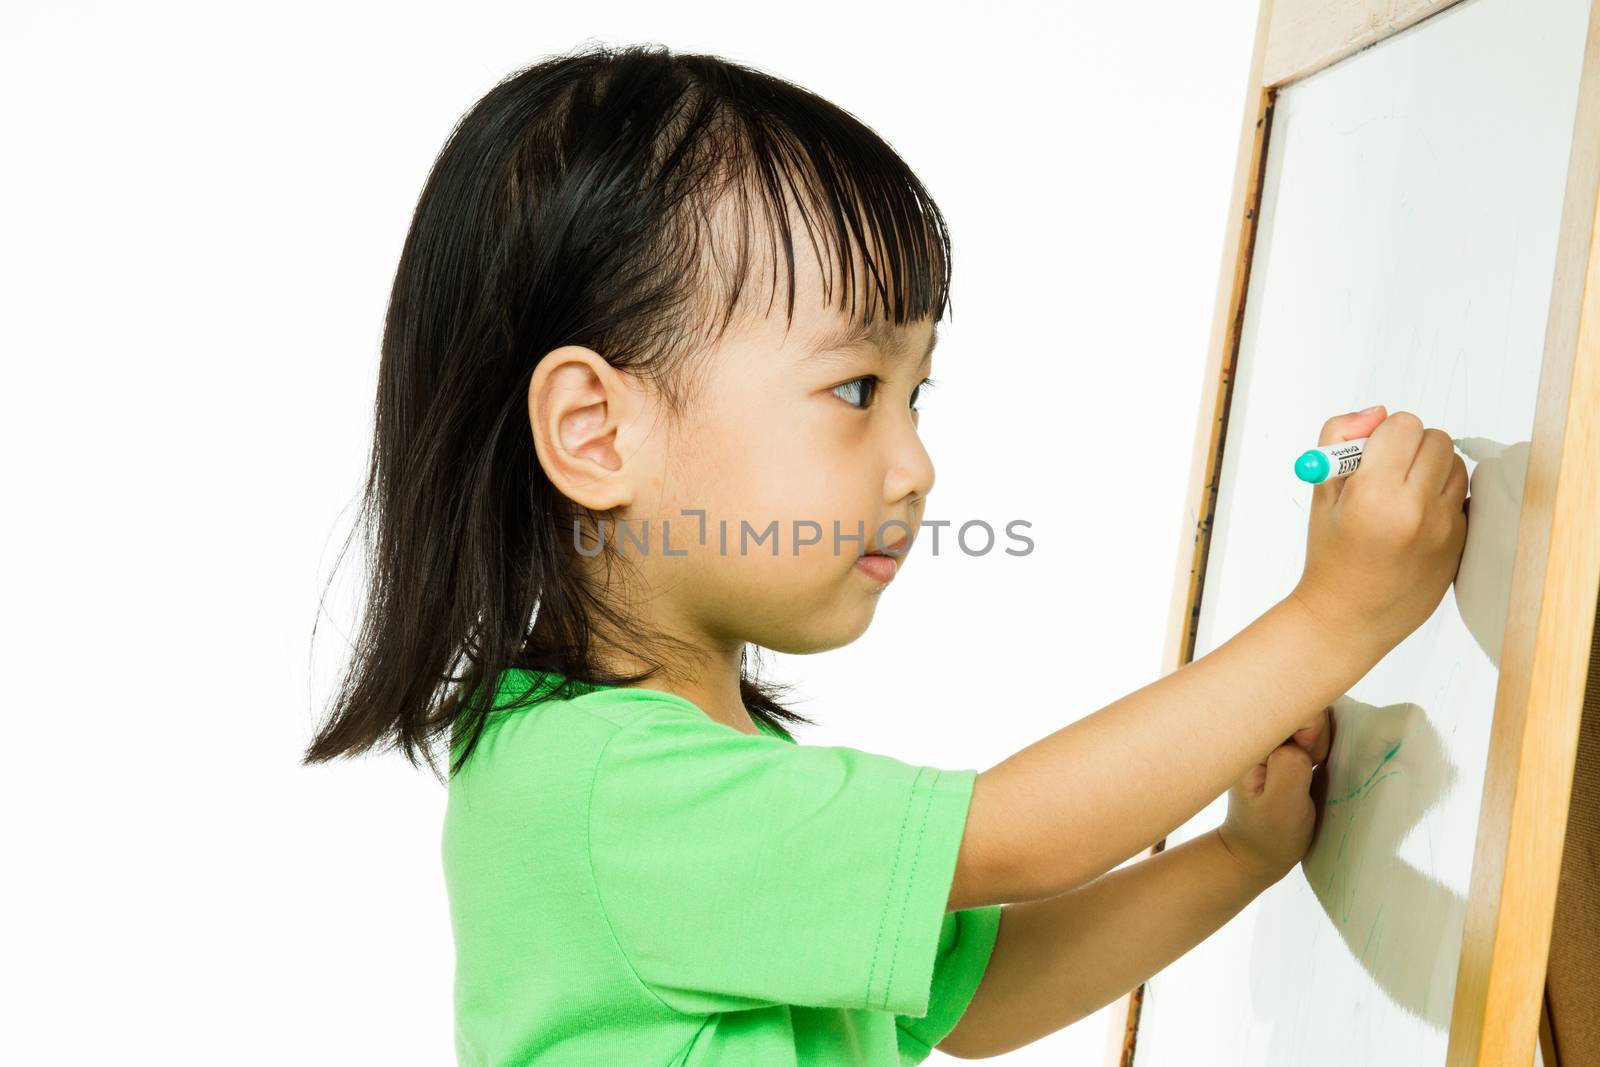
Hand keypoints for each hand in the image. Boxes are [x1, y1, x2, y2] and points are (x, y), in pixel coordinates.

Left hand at [1217, 706, 1333, 885]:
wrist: (1260, 850)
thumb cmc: (1268, 831)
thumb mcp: (1281, 806)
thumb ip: (1291, 767)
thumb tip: (1300, 741)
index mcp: (1248, 737)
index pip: (1288, 701)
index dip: (1311, 726)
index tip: (1311, 757)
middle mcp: (1257, 728)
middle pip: (1303, 700)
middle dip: (1319, 730)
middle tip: (1313, 762)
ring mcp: (1274, 733)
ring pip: (1314, 711)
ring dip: (1324, 737)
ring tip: (1314, 765)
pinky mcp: (1289, 741)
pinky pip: (1316, 725)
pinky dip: (1326, 740)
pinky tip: (1318, 763)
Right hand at [1291, 406, 1468, 661]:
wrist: (1347, 617)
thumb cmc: (1330, 555)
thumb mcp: (1320, 491)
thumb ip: (1340, 437)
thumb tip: (1377, 413)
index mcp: (1374, 494)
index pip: (1403, 425)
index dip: (1384, 433)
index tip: (1371, 453)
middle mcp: (1416, 509)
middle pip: (1436, 438)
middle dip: (1411, 446)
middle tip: (1389, 470)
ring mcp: (1445, 528)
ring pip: (1456, 464)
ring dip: (1433, 469)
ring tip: (1404, 495)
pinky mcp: (1462, 542)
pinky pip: (1464, 496)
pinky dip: (1443, 497)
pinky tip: (1417, 519)